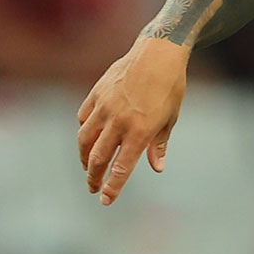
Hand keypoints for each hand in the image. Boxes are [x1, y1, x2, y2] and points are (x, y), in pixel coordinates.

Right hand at [76, 35, 188, 205]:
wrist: (158, 53)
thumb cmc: (170, 88)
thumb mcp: (170, 119)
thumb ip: (159, 145)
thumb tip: (156, 168)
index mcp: (141, 132)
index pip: (122, 168)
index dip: (113, 188)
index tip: (106, 200)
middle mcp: (120, 121)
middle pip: (98, 158)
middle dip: (93, 178)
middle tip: (93, 188)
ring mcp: (105, 106)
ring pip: (85, 139)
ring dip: (84, 157)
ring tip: (88, 167)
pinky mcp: (97, 93)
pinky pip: (84, 117)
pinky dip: (84, 130)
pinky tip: (89, 137)